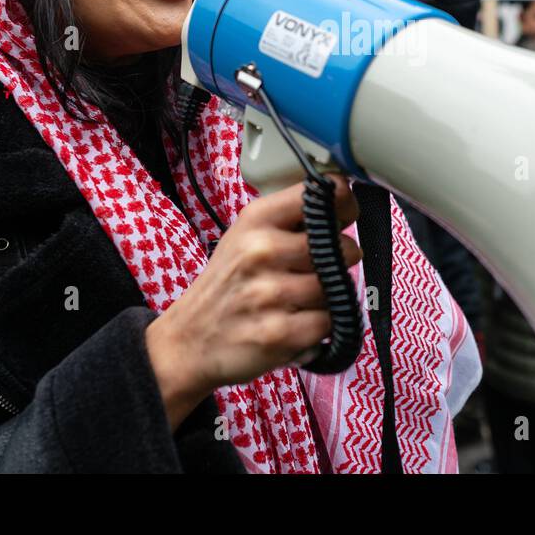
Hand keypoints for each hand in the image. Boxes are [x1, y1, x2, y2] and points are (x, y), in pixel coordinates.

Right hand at [144, 179, 361, 428]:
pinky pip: (329, 322)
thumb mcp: (247, 236)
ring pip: (338, 287)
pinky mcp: (279, 333)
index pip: (322, 195)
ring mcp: (270, 293)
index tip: (344, 216)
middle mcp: (262, 250)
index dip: (344, 205)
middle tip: (318, 270)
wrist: (189, 340)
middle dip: (340, 260)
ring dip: (330, 297)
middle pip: (341, 247)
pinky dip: (321, 326)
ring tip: (303, 299)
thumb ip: (290, 218)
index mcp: (257, 219)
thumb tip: (343, 204)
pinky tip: (299, 323)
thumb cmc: (228, 284)